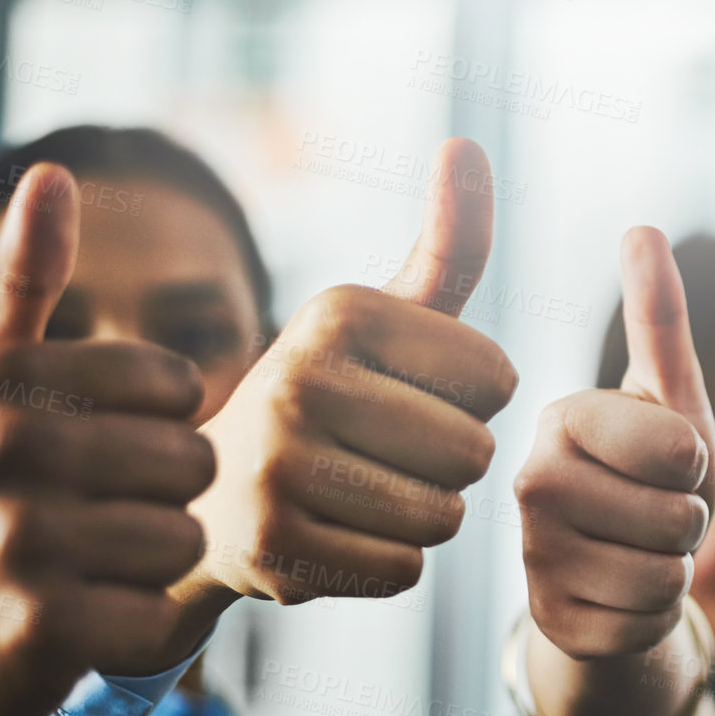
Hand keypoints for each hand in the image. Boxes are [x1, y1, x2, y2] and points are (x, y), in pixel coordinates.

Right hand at [0, 164, 214, 715]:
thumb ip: (22, 284)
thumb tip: (56, 173)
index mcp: (2, 380)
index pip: (171, 384)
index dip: (154, 427)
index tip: (94, 454)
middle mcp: (6, 448)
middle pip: (190, 462)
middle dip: (156, 499)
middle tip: (85, 523)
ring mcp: (22, 538)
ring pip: (183, 539)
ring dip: (145, 567)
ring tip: (77, 572)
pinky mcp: (44, 627)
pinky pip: (161, 615)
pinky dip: (132, 629)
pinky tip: (76, 625)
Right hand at [171, 139, 514, 641]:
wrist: (216, 493)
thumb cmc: (337, 395)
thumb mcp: (388, 317)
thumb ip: (448, 244)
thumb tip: (467, 144)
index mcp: (338, 311)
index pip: (498, 378)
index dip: (475, 398)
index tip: (412, 392)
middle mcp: (298, 379)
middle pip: (474, 452)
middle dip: (451, 462)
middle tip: (387, 452)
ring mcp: (278, 468)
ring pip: (444, 516)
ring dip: (424, 515)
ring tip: (366, 492)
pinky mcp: (275, 552)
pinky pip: (406, 572)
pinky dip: (389, 563)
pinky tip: (342, 535)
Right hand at [515, 227, 714, 659]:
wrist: (619, 569)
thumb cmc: (653, 473)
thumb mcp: (671, 397)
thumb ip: (659, 318)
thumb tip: (641, 225)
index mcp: (561, 417)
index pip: (679, 450)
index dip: (695, 464)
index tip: (664, 460)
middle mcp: (529, 482)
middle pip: (678, 519)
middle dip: (690, 522)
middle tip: (654, 512)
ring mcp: (533, 558)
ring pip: (666, 576)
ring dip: (677, 568)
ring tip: (641, 550)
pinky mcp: (552, 621)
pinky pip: (649, 623)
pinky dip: (655, 614)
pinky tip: (623, 594)